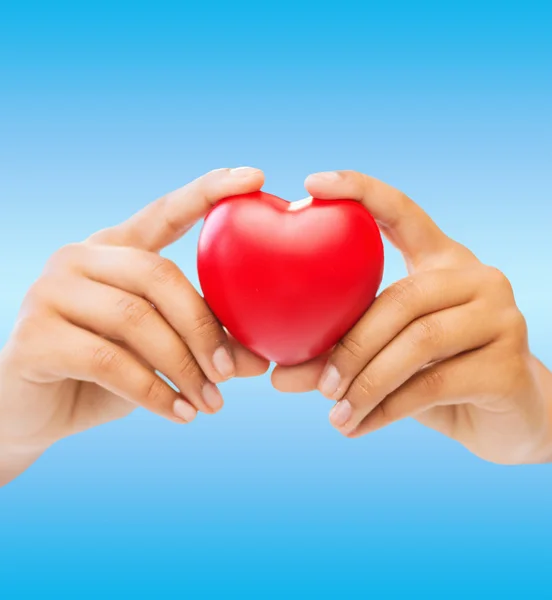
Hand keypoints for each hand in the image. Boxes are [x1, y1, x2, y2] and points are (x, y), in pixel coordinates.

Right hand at [0, 167, 268, 484]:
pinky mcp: (34, 336)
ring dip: (183, 367)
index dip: (207, 192)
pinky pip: (109, 361)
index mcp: (114, 249)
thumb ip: (205, 347)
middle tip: (230, 372)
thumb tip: (257, 361)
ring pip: (136, 319)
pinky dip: (153, 392)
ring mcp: (50, 291)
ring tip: (210, 404)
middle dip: (204, 329)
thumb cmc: (107, 374)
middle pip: (159, 275)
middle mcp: (79, 258)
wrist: (36, 412)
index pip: (164, 212)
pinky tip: (180, 415)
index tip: (254, 177)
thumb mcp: (162, 354)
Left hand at [272, 170, 551, 464]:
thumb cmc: (437, 377)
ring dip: (366, 383)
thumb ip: (338, 358)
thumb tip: (276, 376)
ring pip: (417, 343)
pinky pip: (432, 385)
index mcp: (443, 261)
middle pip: (401, 297)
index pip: (402, 211)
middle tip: (317, 383)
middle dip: (351, 345)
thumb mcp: (386, 359)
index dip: (360, 191)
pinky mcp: (509, 364)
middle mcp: (477, 277)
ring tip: (335, 414)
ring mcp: (500, 317)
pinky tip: (358, 427)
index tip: (312, 182)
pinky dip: (386, 409)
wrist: (509, 418)